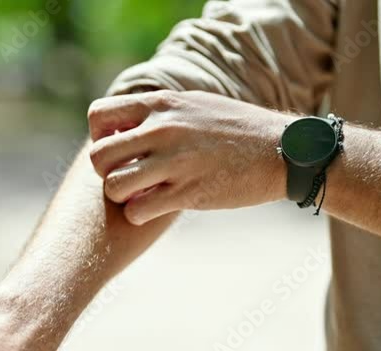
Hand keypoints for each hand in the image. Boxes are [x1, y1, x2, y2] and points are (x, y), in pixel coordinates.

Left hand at [87, 90, 291, 224]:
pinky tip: (154, 209)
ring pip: (113, 186)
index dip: (101, 137)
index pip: (98, 116)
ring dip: (122, 197)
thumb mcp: (194, 105)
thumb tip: (126, 124)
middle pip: (99, 155)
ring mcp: (175, 161)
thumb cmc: (237, 130)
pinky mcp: (188, 192)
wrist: (282, 151)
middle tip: (128, 178)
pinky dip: (138, 215)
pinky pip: (137, 210)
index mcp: (162, 104)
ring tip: (141, 195)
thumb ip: (159, 112)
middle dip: (106, 172)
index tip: (121, 150)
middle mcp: (163, 129)